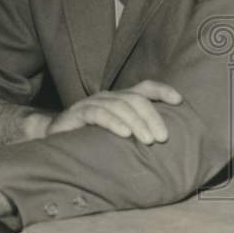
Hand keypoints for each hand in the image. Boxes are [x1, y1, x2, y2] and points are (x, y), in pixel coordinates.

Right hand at [46, 81, 181, 144]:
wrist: (54, 139)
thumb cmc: (90, 139)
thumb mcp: (117, 134)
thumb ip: (136, 134)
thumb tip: (166, 145)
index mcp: (120, 99)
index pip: (144, 88)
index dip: (162, 91)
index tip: (179, 101)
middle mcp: (108, 97)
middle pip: (135, 99)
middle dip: (152, 117)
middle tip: (162, 138)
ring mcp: (92, 103)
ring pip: (120, 106)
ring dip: (137, 123)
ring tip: (148, 140)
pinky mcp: (78, 113)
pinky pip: (98, 114)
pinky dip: (114, 123)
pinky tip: (124, 134)